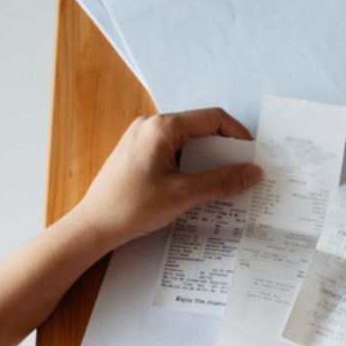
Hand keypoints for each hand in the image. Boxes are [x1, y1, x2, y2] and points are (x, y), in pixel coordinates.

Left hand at [68, 108, 262, 248]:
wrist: (93, 226)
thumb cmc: (131, 207)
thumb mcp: (183, 195)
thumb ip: (221, 181)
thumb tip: (251, 172)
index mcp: (162, 127)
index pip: (212, 118)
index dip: (237, 135)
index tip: (251, 155)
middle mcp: (150, 126)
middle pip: (200, 130)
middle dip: (223, 151)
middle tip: (240, 173)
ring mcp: (142, 140)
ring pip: (186, 143)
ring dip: (206, 162)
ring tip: (221, 184)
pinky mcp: (138, 155)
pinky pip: (172, 154)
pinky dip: (189, 167)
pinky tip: (197, 188)